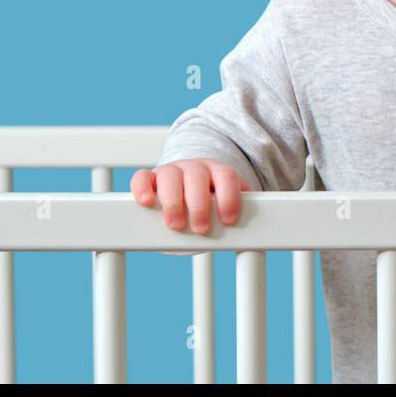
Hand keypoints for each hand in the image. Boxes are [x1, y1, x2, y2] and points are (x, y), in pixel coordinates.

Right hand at [131, 159, 251, 234]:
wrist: (192, 188)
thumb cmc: (213, 203)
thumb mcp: (228, 205)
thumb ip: (238, 211)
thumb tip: (253, 228)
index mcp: (218, 172)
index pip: (226, 176)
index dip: (229, 197)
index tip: (229, 219)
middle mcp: (194, 168)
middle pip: (197, 176)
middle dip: (199, 204)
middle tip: (201, 228)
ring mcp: (171, 171)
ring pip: (170, 176)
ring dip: (173, 201)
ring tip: (176, 224)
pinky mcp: (150, 179)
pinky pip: (142, 176)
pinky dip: (142, 187)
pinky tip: (146, 201)